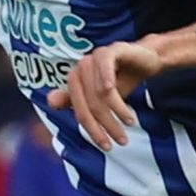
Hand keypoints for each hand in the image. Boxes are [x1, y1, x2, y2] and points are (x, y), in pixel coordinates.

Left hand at [49, 39, 163, 149]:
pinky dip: (106, 76)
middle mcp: (82, 68)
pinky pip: (105, 62)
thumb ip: (77, 101)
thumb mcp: (99, 98)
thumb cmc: (120, 79)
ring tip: (130, 122)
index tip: (107, 146)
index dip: (93, 130)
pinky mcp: (112, 49)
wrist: (144, 59)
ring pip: (101, 90)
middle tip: (122, 140)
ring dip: (117, 109)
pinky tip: (111, 89)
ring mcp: (96, 57)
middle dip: (108, 124)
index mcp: (76, 81)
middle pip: (91, 104)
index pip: (80, 112)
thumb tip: (50, 102)